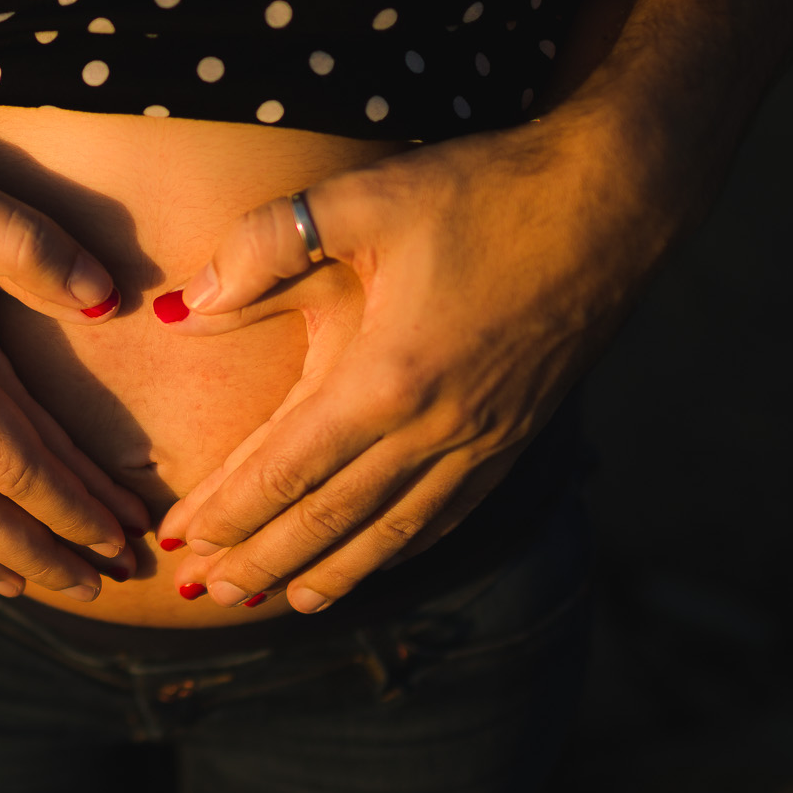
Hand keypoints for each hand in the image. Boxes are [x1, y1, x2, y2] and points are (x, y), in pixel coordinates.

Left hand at [152, 108, 669, 611]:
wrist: (613, 200)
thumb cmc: (481, 190)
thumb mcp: (359, 200)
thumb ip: (263, 250)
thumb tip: (186, 307)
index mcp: (386, 378)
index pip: (284, 470)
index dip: (226, 511)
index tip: (178, 541)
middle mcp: (436, 430)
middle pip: (327, 520)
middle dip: (260, 560)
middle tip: (205, 592)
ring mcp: (482, 442)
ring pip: (389, 534)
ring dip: (325, 571)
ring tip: (274, 601)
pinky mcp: (515, 438)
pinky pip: (446, 517)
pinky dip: (398, 550)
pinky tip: (373, 562)